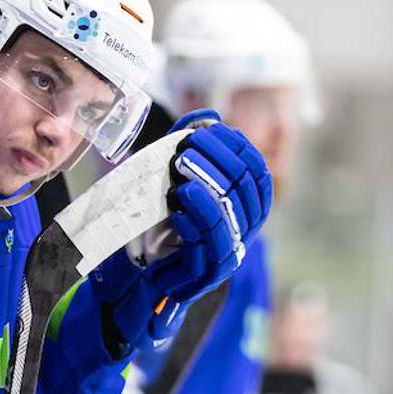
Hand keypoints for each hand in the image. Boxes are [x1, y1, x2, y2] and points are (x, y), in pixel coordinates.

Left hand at [92, 110, 271, 350]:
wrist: (134, 277)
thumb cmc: (157, 225)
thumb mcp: (171, 180)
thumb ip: (189, 149)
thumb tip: (207, 115)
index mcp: (244, 208)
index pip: (258, 173)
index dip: (240, 149)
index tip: (211, 129)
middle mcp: (243, 231)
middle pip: (248, 192)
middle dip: (220, 162)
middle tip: (189, 144)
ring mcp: (227, 254)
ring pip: (232, 219)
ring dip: (208, 189)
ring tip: (183, 170)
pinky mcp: (206, 275)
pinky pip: (210, 247)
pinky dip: (196, 222)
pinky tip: (179, 204)